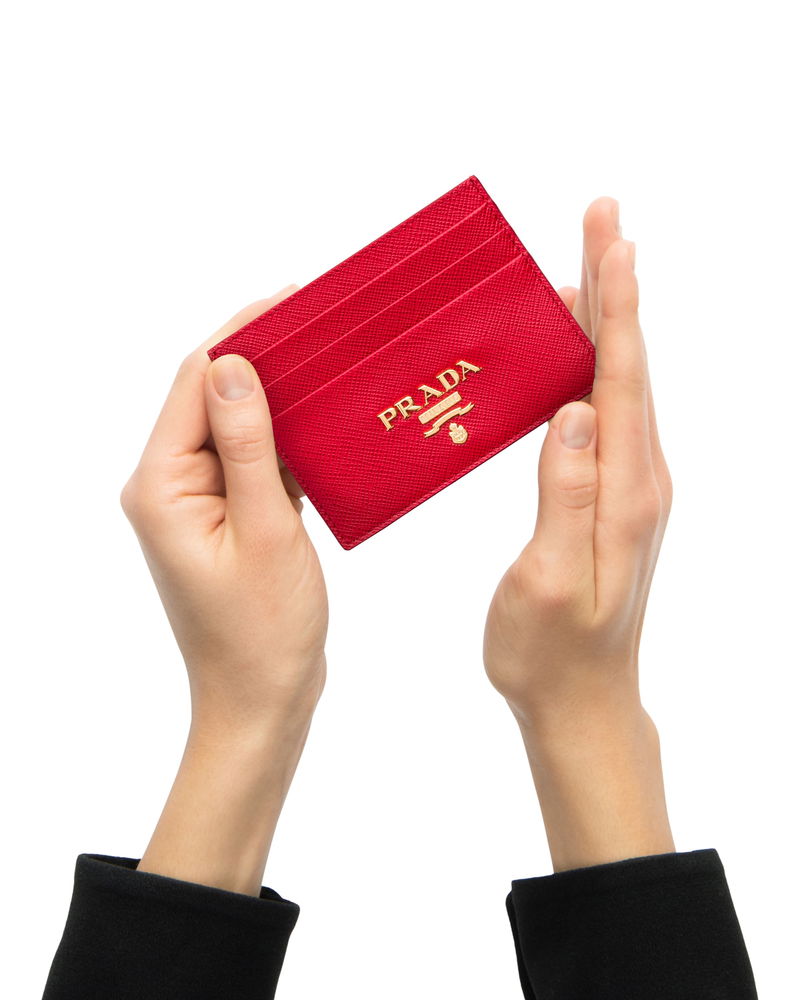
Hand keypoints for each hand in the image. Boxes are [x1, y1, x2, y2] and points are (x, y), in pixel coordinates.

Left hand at [121, 287, 327, 735]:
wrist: (262, 701)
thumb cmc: (263, 633)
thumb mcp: (264, 532)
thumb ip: (246, 446)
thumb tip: (233, 363)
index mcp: (161, 486)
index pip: (195, 382)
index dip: (243, 333)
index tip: (296, 300)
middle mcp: (169, 486)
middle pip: (212, 396)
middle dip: (265, 356)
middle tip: (325, 323)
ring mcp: (198, 502)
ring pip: (237, 426)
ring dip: (281, 396)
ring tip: (333, 361)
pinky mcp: (227, 516)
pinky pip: (253, 459)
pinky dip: (287, 438)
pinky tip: (326, 422)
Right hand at [483, 199, 674, 870]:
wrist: (585, 701)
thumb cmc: (552, 653)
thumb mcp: (548, 582)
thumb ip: (565, 496)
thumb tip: (574, 411)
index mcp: (625, 493)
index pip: (620, 380)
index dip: (614, 306)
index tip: (609, 239)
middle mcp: (640, 480)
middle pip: (630, 365)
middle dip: (616, 287)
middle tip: (601, 218)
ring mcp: (633, 488)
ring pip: (622, 384)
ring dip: (609, 319)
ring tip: (590, 263)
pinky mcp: (616, 498)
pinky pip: (610, 412)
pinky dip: (596, 364)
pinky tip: (578, 350)